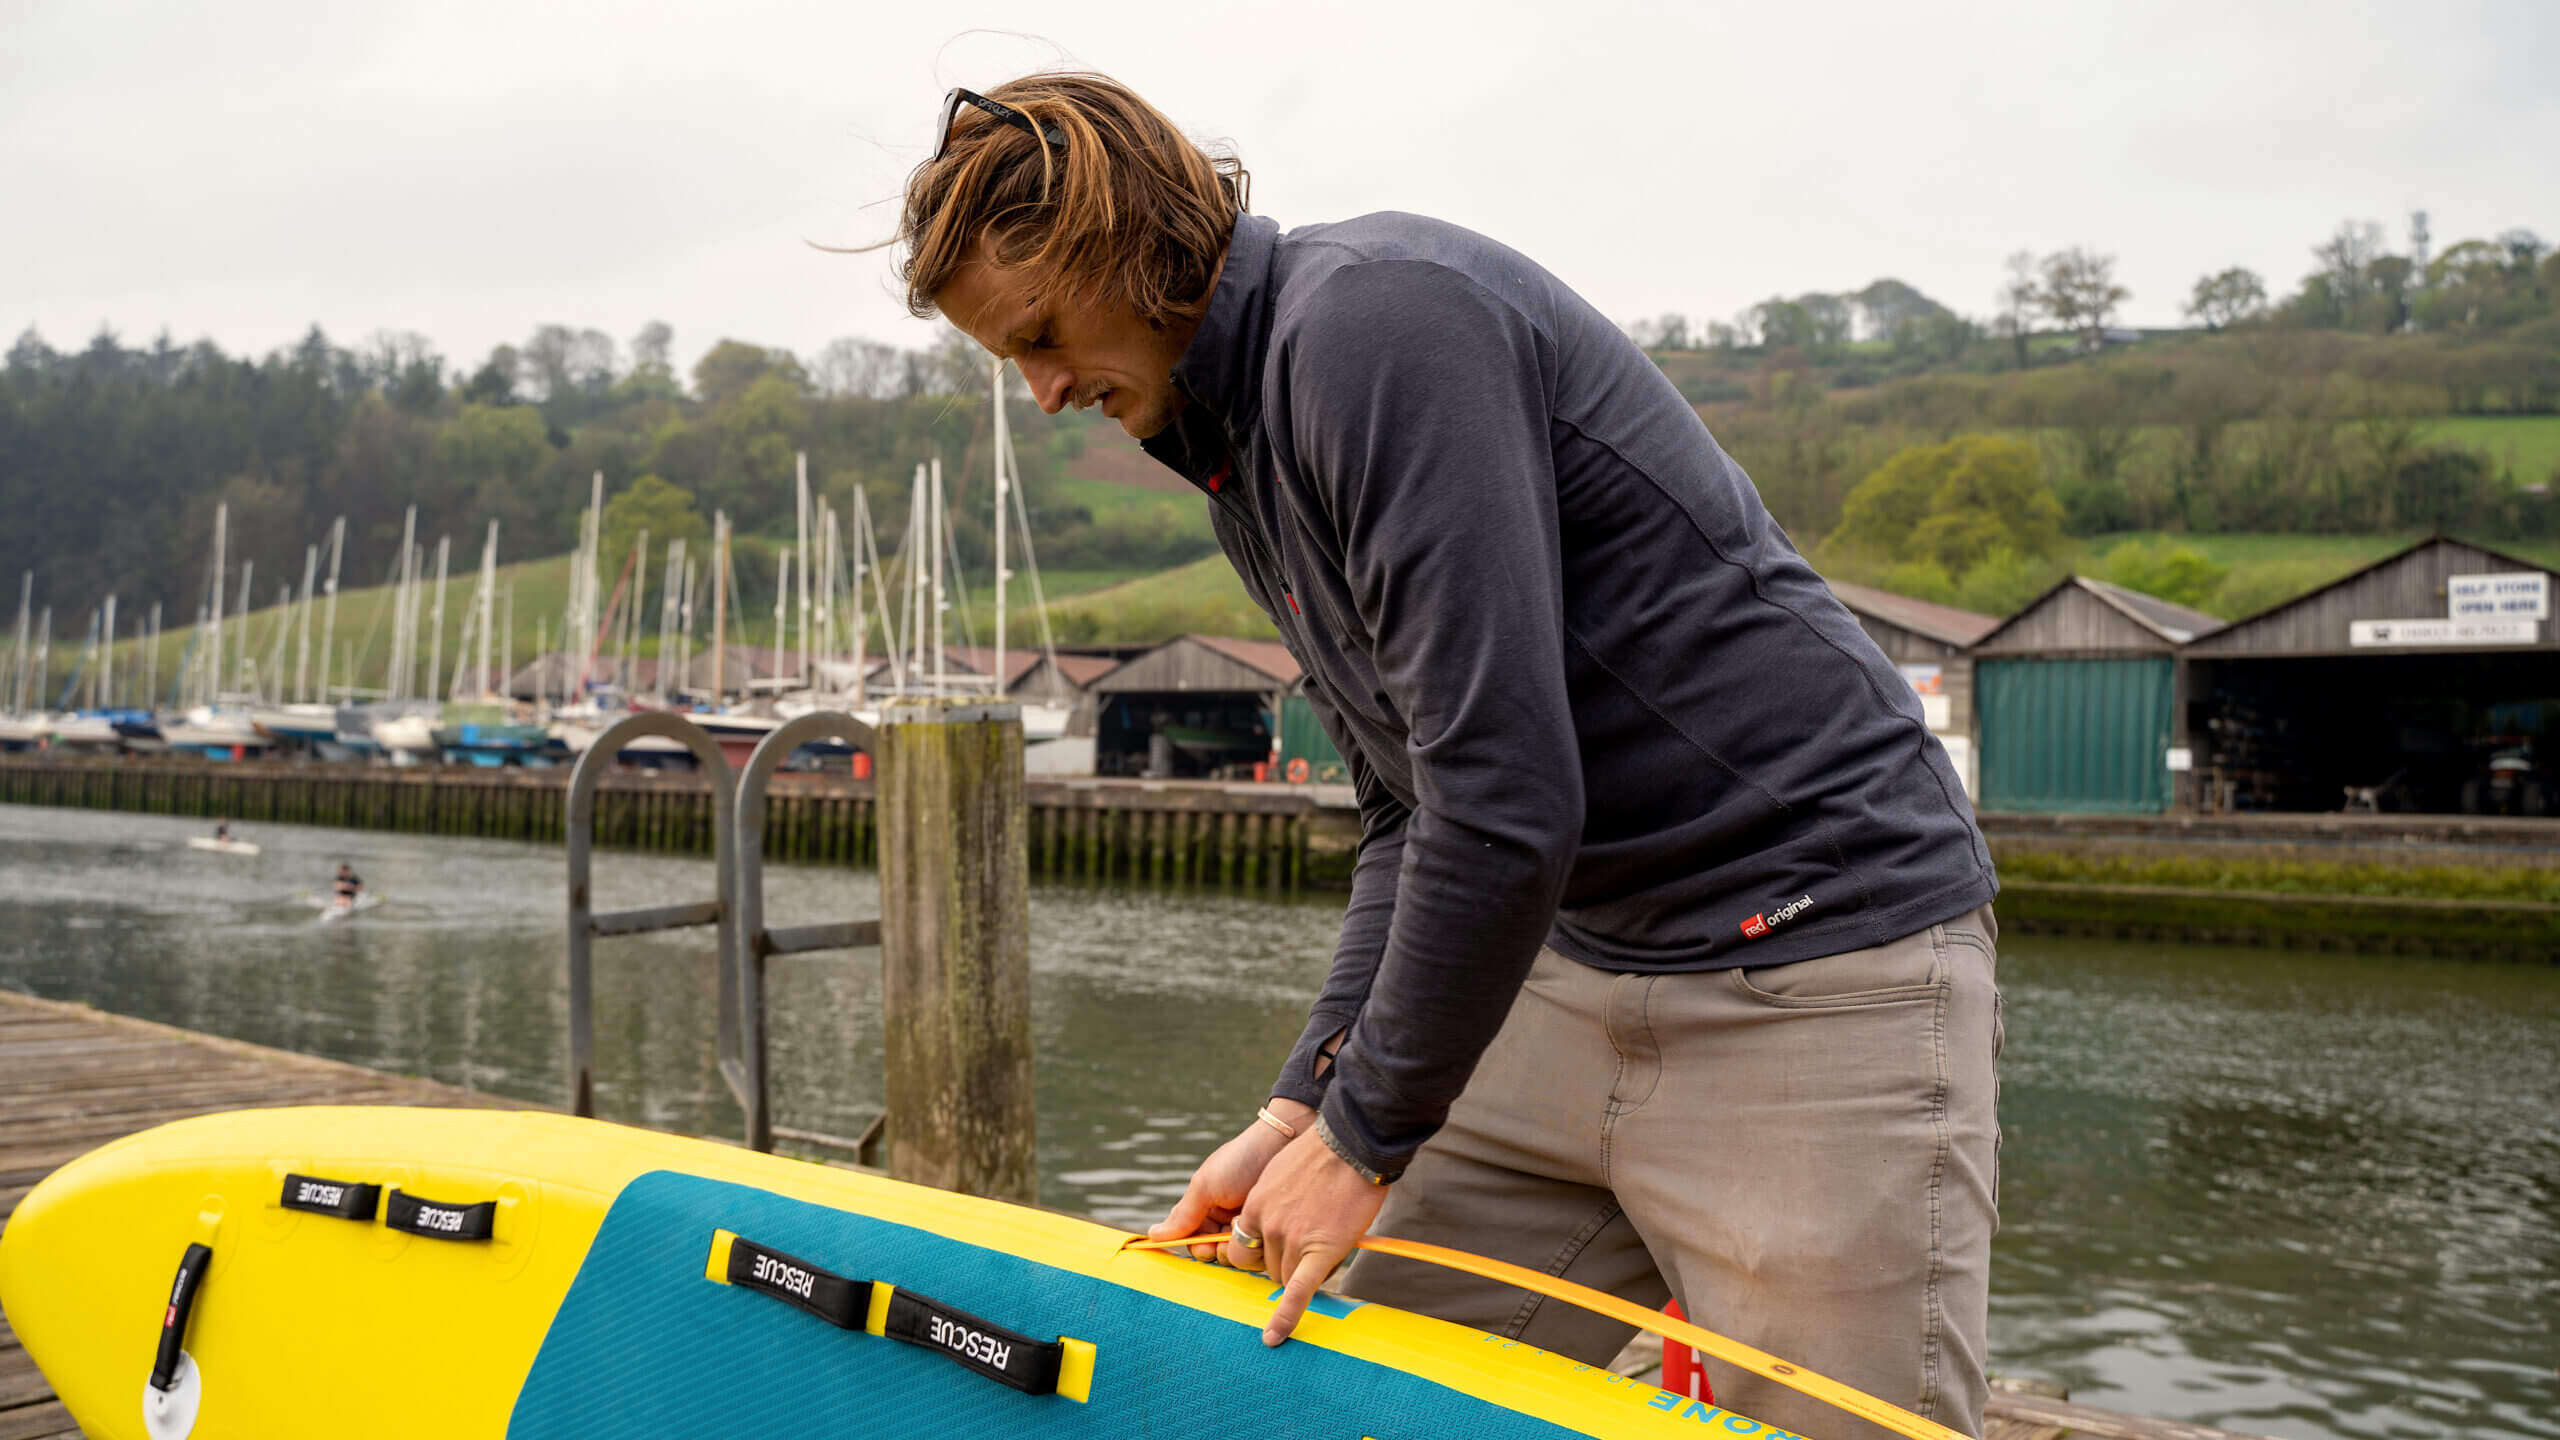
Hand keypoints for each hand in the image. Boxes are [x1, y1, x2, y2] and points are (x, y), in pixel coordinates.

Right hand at [1149, 1099, 1314, 1260]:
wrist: (1284, 1143)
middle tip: (1228, 1239)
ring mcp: (1249, 1224)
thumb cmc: (1240, 1160)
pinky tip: (1262, 1226)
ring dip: (1239, 1244)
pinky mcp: (1271, 1229)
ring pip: (1237, 1254)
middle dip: (1219, 1249)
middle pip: (1214, 1251)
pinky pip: (1260, 1250)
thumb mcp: (1206, 1185)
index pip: (1192, 1239)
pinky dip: (1258, 1242)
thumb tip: (1152, 1235)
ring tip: (1246, 1225)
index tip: (1205, 1248)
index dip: (1197, 1248)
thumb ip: (1183, 1214)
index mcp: (1205, 1208)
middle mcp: (1226, 1218)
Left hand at [1230, 1128, 1388, 1346]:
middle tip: (1307, 1243)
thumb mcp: (1279, 1174)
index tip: (1273, 1251)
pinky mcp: (1318, 1251)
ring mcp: (1291, 1239)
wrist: (1352, 1145)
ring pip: (1284, 1277)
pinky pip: (1297, 1292)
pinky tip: (1275, 1337)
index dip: (1259, 1253)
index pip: (1244, 1248)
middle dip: (1283, 1263)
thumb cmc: (1321, 1155)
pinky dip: (1285, 1317)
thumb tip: (1269, 1225)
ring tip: (1326, 1239)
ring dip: (1300, 1270)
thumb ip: (1268, 1204)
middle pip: (1266, 1267)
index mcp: (1254, 1206)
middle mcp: (1266, 1225)